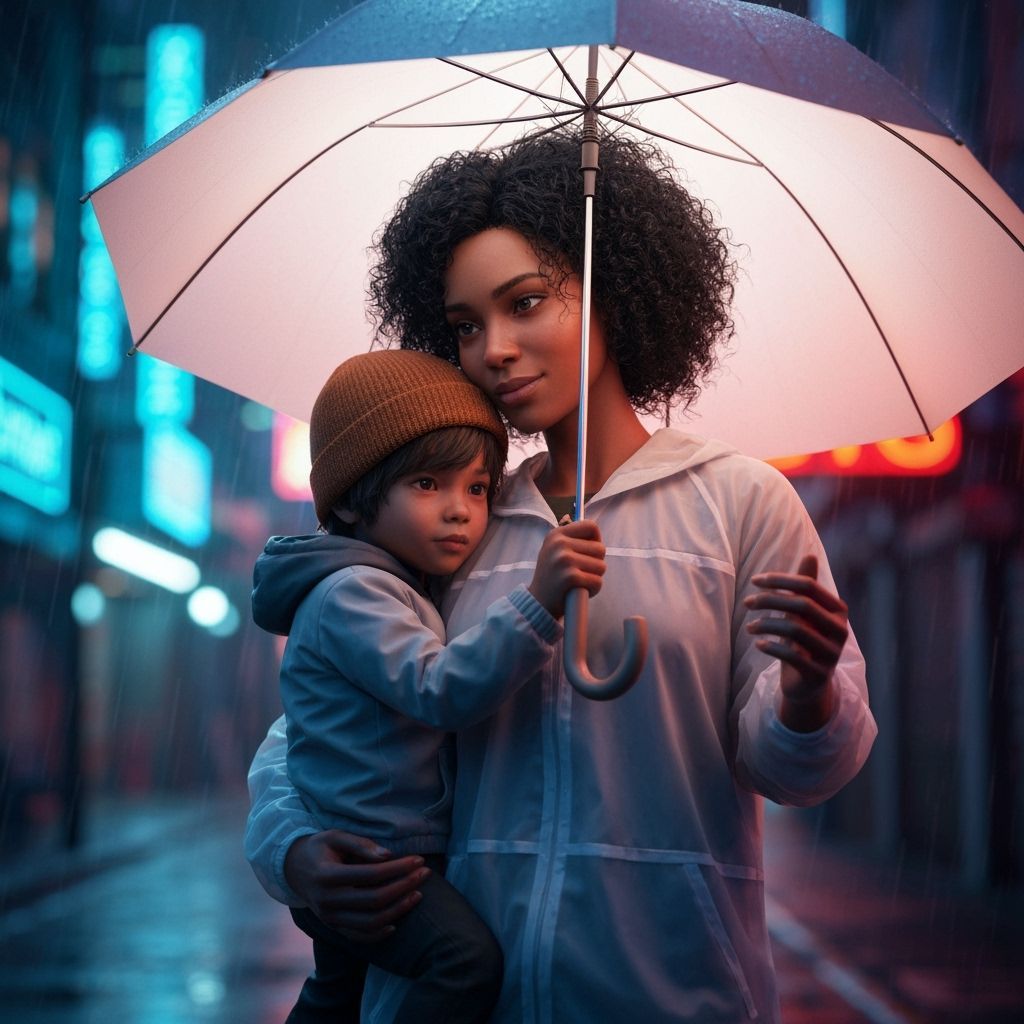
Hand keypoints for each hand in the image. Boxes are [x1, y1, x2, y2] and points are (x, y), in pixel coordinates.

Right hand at [284, 830, 428, 940]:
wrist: (293, 869)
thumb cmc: (320, 848)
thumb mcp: (335, 836)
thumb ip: (360, 844)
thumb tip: (388, 856)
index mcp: (327, 876)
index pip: (371, 875)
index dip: (398, 868)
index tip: (419, 860)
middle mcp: (327, 901)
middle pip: (374, 900)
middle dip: (404, 886)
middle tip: (425, 874)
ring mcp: (329, 918)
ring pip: (371, 922)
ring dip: (399, 910)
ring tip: (418, 894)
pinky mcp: (333, 927)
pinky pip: (360, 937)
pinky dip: (380, 933)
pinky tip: (397, 921)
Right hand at [528, 518, 605, 618]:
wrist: (538, 602)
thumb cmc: (553, 577)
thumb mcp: (554, 550)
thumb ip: (572, 539)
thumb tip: (594, 530)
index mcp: (556, 534)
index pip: (591, 526)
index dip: (596, 541)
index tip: (589, 553)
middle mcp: (559, 544)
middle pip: (600, 549)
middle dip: (596, 563)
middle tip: (580, 572)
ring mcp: (564, 560)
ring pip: (601, 566)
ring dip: (594, 577)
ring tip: (578, 582)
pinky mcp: (570, 577)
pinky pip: (597, 581)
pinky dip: (593, 589)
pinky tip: (579, 591)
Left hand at [743, 554, 847, 731]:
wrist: (808, 684)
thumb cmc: (803, 640)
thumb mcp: (803, 613)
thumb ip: (806, 586)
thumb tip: (810, 554)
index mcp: (838, 610)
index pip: (809, 586)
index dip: (781, 580)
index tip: (755, 581)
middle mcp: (840, 630)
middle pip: (803, 605)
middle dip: (771, 600)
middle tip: (747, 602)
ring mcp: (832, 653)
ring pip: (796, 630)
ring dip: (766, 624)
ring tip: (749, 627)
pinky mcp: (819, 674)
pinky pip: (793, 656)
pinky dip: (771, 646)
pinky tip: (758, 643)